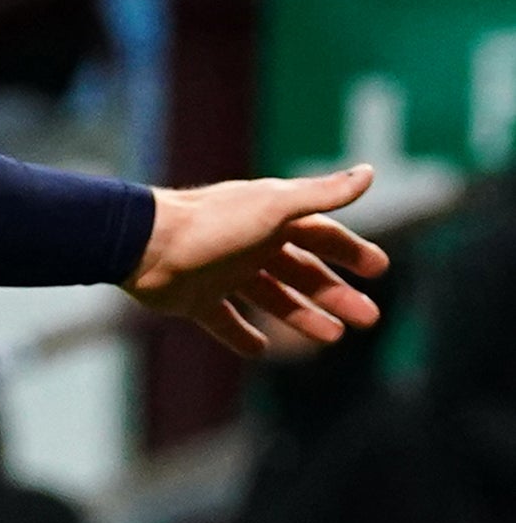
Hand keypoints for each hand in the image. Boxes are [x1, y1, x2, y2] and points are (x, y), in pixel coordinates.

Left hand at [126, 165, 386, 356]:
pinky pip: (224, 321)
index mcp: (269, 220)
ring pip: (270, 297)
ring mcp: (221, 272)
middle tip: (369, 318)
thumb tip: (369, 173)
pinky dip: (242, 335)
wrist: (142, 245)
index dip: (350, 250)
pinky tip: (262, 349)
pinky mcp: (195, 299)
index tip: (380, 270)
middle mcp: (248, 244)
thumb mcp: (273, 208)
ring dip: (302, 315)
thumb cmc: (211, 224)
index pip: (320, 234)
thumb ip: (321, 195)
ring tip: (332, 337)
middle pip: (301, 272)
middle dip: (335, 293)